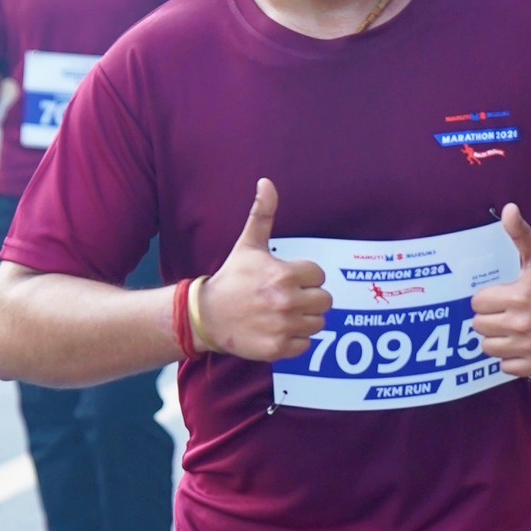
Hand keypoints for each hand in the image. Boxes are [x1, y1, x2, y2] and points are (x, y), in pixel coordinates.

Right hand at [198, 179, 329, 361]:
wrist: (206, 315)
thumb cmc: (231, 278)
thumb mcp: (247, 244)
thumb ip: (262, 213)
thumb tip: (266, 182)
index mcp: (284, 274)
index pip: (319, 276)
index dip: (306, 277)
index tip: (288, 280)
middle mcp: (287, 301)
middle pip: (324, 301)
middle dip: (310, 300)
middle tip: (289, 299)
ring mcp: (283, 326)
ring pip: (318, 324)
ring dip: (305, 320)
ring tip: (285, 315)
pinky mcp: (278, 348)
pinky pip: (305, 346)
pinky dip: (295, 341)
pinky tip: (278, 330)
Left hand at [471, 204, 530, 376]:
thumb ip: (520, 234)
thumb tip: (507, 209)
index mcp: (520, 296)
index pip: (478, 303)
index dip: (486, 298)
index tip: (499, 296)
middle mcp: (523, 323)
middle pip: (479, 326)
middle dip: (488, 318)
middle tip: (503, 312)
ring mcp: (530, 346)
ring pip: (488, 348)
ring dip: (495, 339)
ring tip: (509, 328)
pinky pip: (506, 367)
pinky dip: (509, 358)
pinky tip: (520, 344)